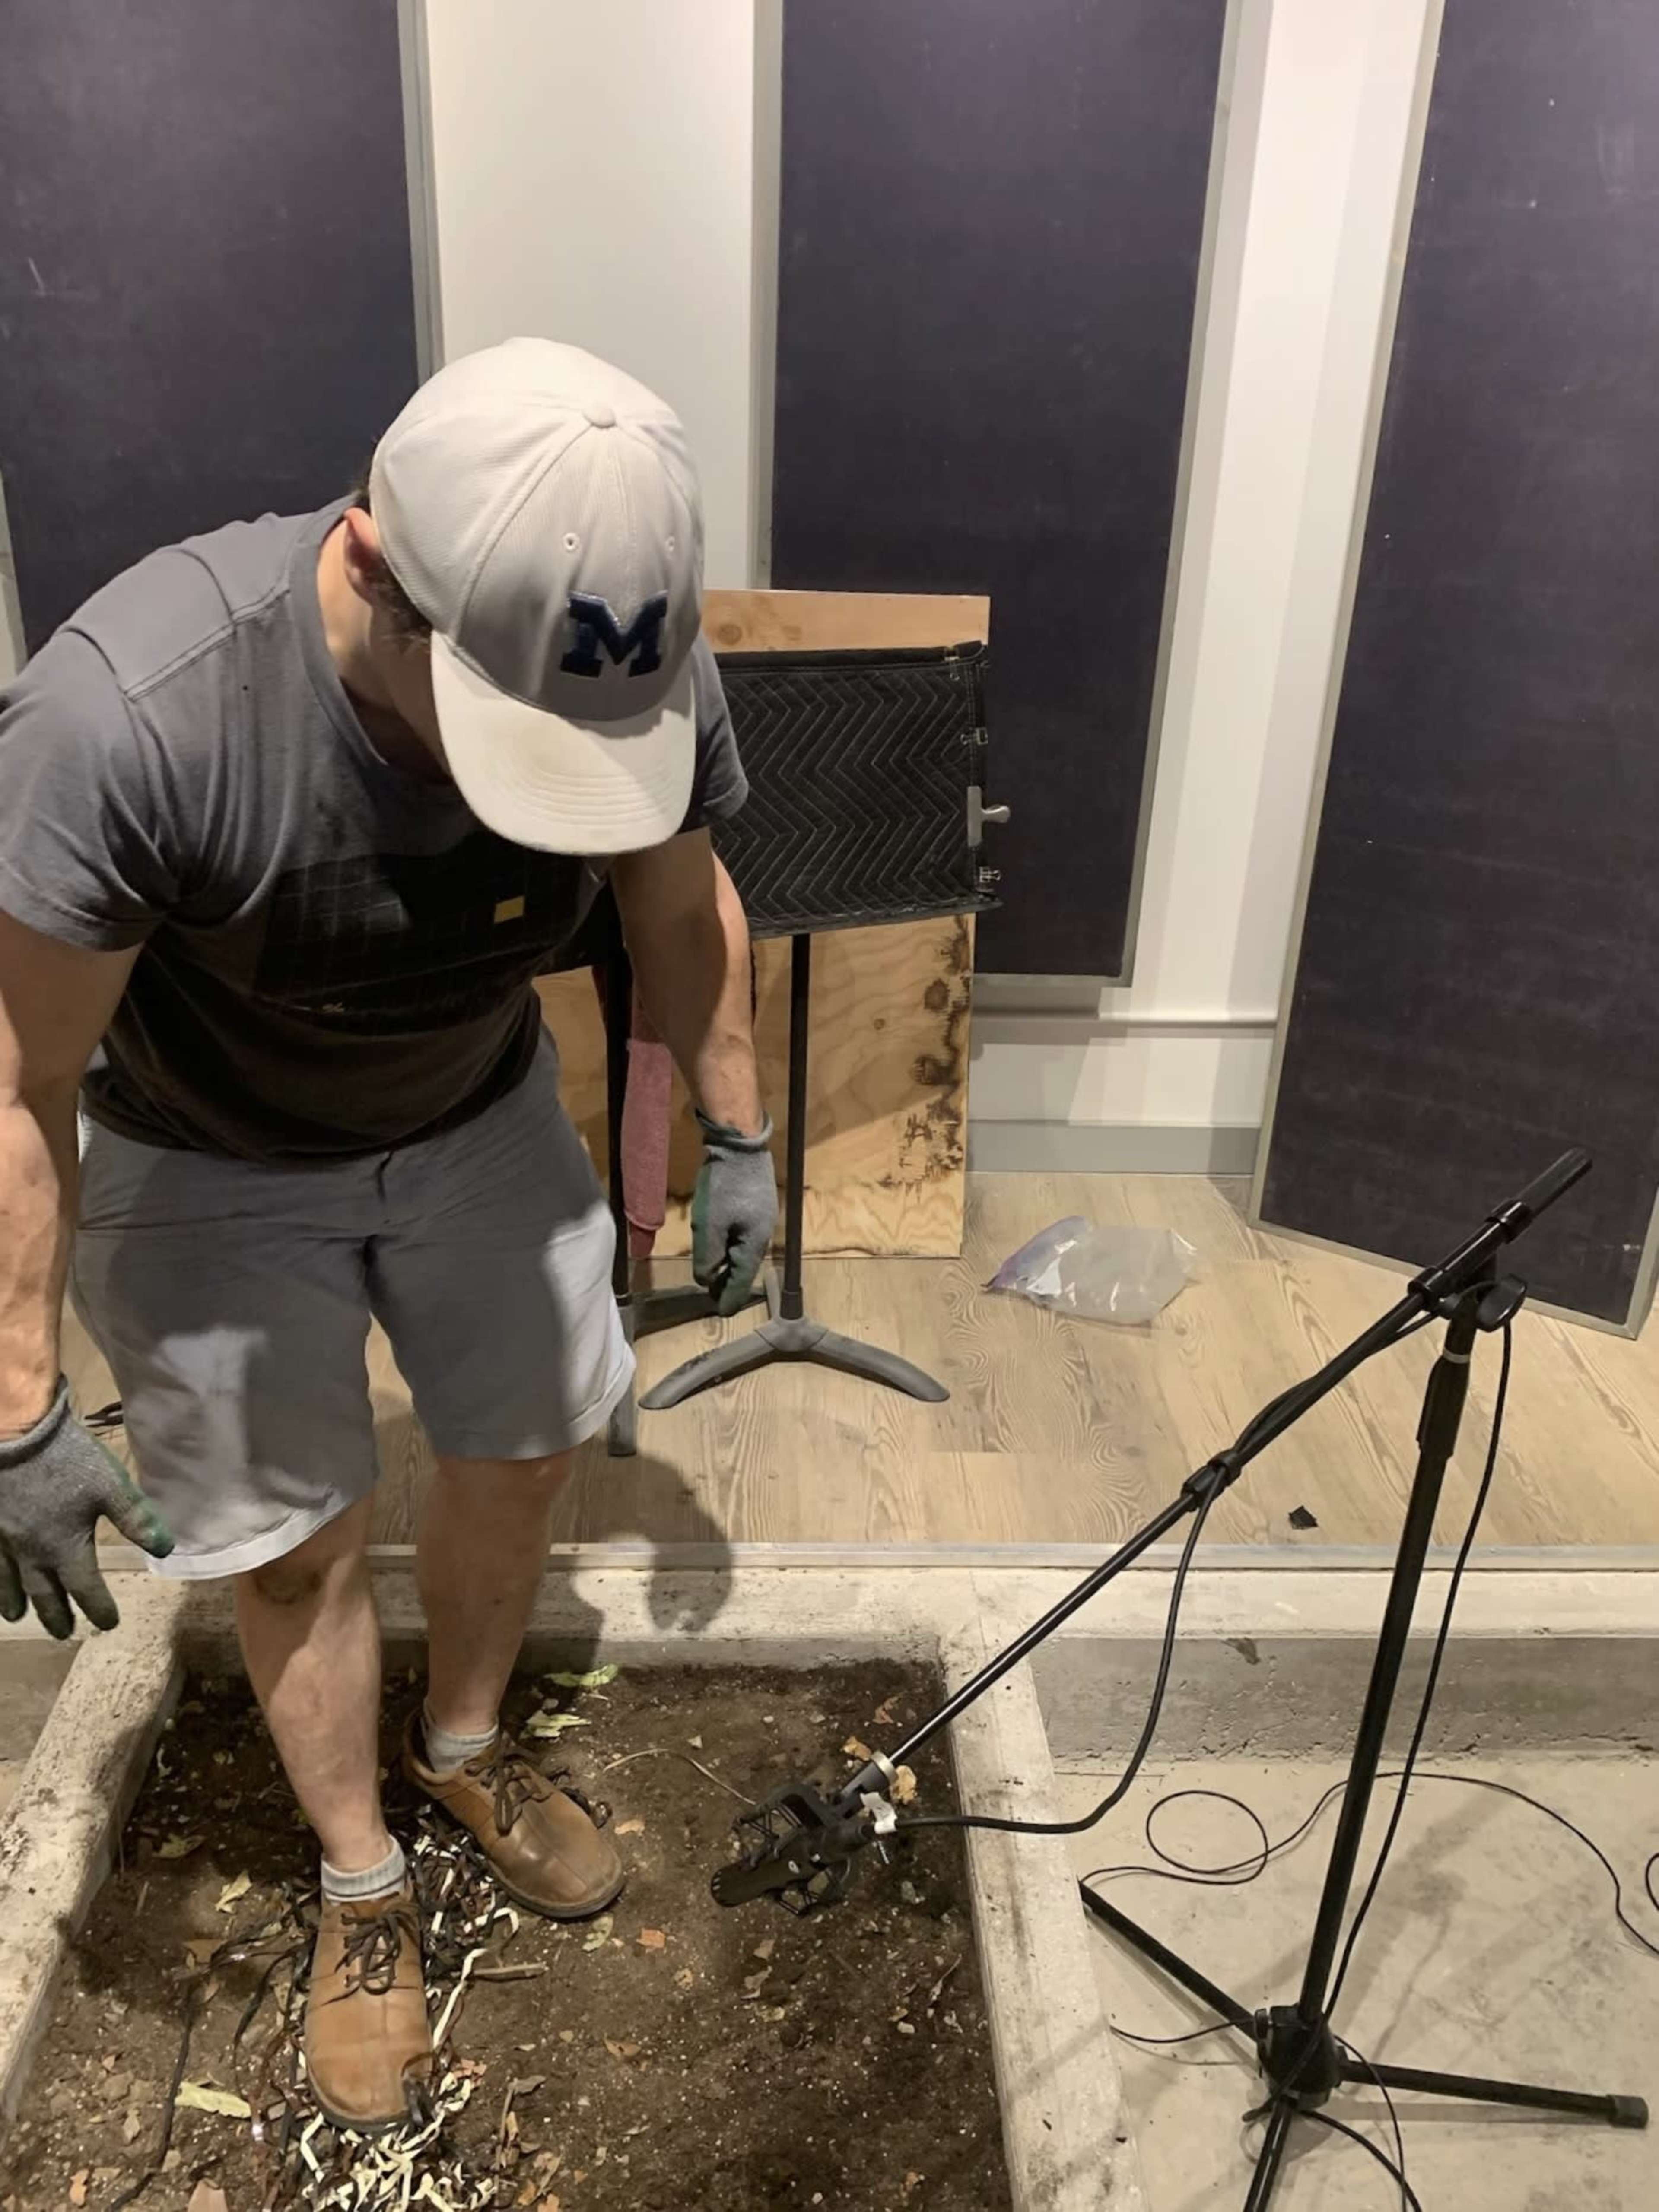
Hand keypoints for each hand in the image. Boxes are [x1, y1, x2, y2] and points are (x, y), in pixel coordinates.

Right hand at [0, 1381, 173, 1636]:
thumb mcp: (110, 1487)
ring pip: (10, 1582)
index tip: (109, 1624)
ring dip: (17, 1602)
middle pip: (45, 1593)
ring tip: (18, 1618)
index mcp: (65, 1547)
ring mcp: (5, 1542)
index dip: (99, 1608)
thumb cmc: (66, 1460)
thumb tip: (166, 1549)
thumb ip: (136, 1519)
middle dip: (56, 1615)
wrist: (17, 1435)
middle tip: (63, 1633)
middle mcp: (32, 1553)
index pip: (86, 1589)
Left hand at [691, 1111, 778, 1317]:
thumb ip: (707, 1257)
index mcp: (754, 1243)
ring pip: (743, 1250)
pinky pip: (742, 1234)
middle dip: (729, 1283)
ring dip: (728, 1264)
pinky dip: (730, 1246)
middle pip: (745, 1266)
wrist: (739, 1143)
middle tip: (713, 1297)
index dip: (730, 1298)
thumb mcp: (709, 1225)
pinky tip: (720, 1246)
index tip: (721, 1313)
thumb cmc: (724, 1186)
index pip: (742, 1280)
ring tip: (715, 1276)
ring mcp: (760, 1216)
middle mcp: (762, 1233)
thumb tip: (707, 1279)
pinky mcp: (754, 1202)